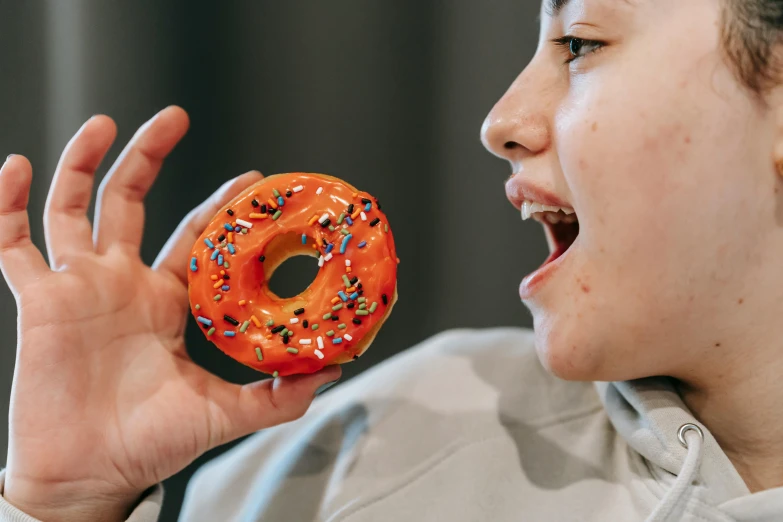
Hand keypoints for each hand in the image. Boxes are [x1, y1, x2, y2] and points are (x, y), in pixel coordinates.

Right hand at [1, 107, 340, 521]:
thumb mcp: (223, 413)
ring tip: (103, 122)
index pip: (194, 236)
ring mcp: (77, 287)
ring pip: (73, 207)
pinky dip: (7, 206)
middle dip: (149, 156)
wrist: (89, 475)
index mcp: (165, 301)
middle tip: (173, 116)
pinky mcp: (37, 302)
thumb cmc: (150, 445)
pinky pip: (12, 243)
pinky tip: (14, 169)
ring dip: (82, 163)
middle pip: (130, 201)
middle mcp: (121, 283)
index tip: (252, 178)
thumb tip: (334, 372)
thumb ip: (277, 397)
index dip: (219, 205)